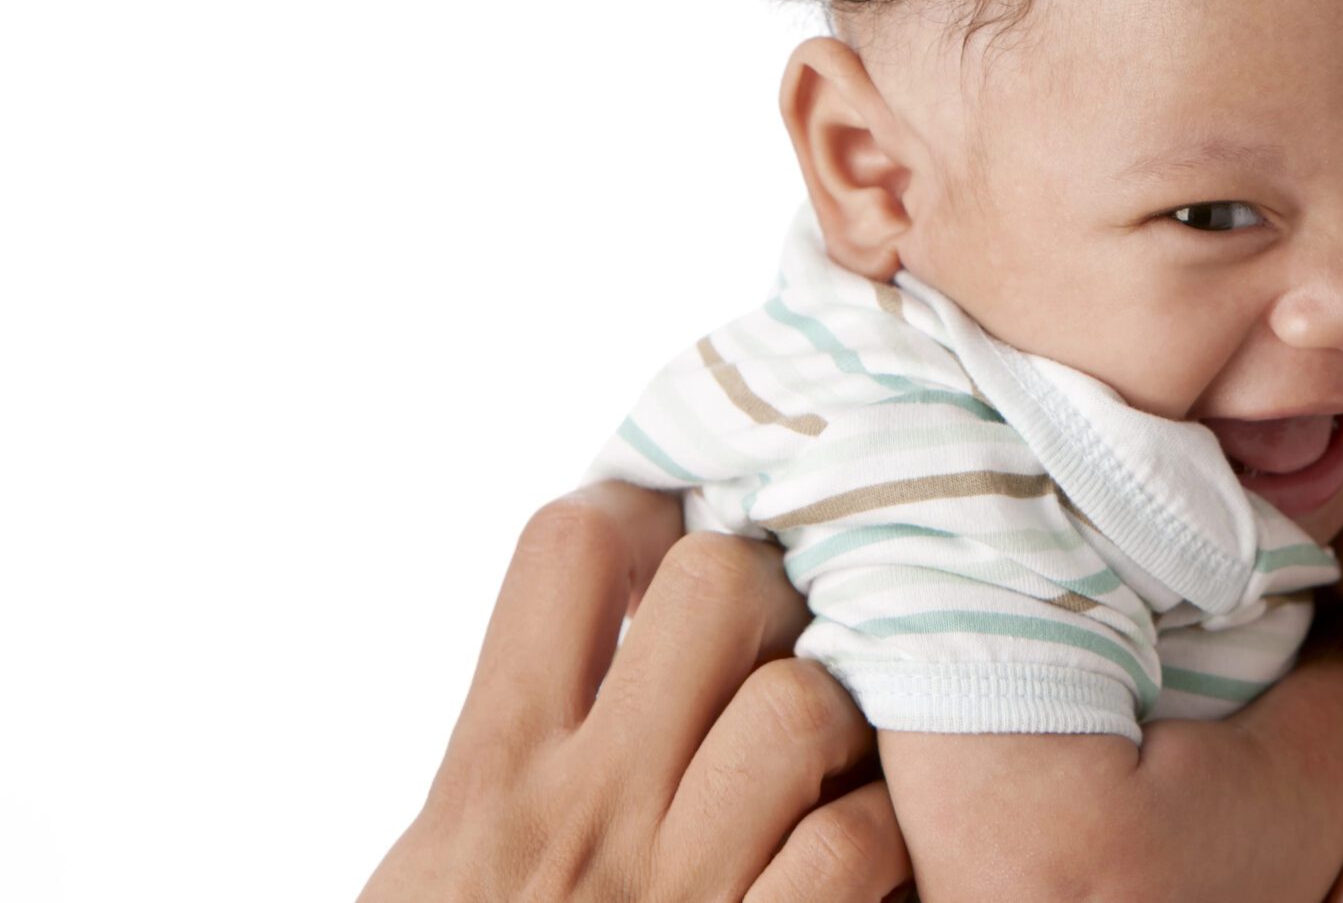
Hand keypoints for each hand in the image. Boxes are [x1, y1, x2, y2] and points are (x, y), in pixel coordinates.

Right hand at [361, 483, 911, 902]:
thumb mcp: (437, 876)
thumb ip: (509, 755)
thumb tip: (590, 619)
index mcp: (492, 776)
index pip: (566, 548)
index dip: (630, 513)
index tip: (656, 544)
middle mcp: (588, 813)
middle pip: (721, 583)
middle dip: (759, 594)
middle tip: (760, 645)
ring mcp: (685, 888)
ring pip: (805, 701)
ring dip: (829, 723)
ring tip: (811, 762)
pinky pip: (858, 844)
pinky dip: (869, 845)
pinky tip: (843, 866)